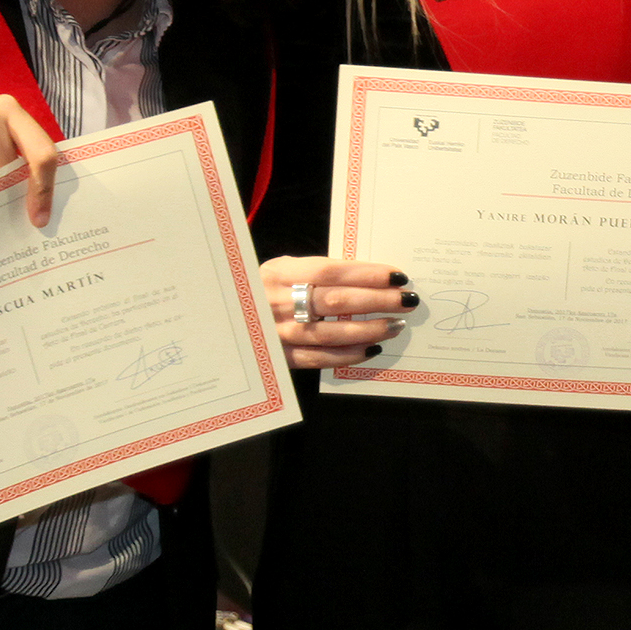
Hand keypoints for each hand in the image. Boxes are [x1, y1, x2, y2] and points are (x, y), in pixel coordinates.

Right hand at [261, 256, 416, 369]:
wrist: (223, 319)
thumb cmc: (263, 289)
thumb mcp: (281, 270)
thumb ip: (314, 273)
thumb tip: (366, 276)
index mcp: (279, 273)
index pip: (331, 272)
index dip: (366, 273)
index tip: (396, 275)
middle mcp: (277, 303)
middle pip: (335, 301)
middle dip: (377, 300)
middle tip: (406, 300)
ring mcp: (277, 333)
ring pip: (330, 333)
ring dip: (368, 329)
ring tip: (396, 324)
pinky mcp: (279, 358)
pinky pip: (319, 358)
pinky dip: (348, 355)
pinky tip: (372, 349)